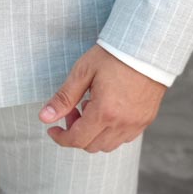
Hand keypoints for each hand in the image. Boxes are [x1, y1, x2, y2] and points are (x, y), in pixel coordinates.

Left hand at [38, 45, 164, 152]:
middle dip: (76, 133)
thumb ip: (64, 97)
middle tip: (74, 110)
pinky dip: (111, 132)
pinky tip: (108, 111)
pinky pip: (124, 138)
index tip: (53, 129)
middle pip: (92, 146)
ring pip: (108, 145)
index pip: (77, 140)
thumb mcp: (83, 71)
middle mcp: (122, 123)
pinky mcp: (146, 119)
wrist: (148, 47)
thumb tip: (44, 117)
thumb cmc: (114, 55)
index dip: (61, 138)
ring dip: (94, 134)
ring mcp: (136, 123)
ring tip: (92, 108)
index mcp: (104, 112)